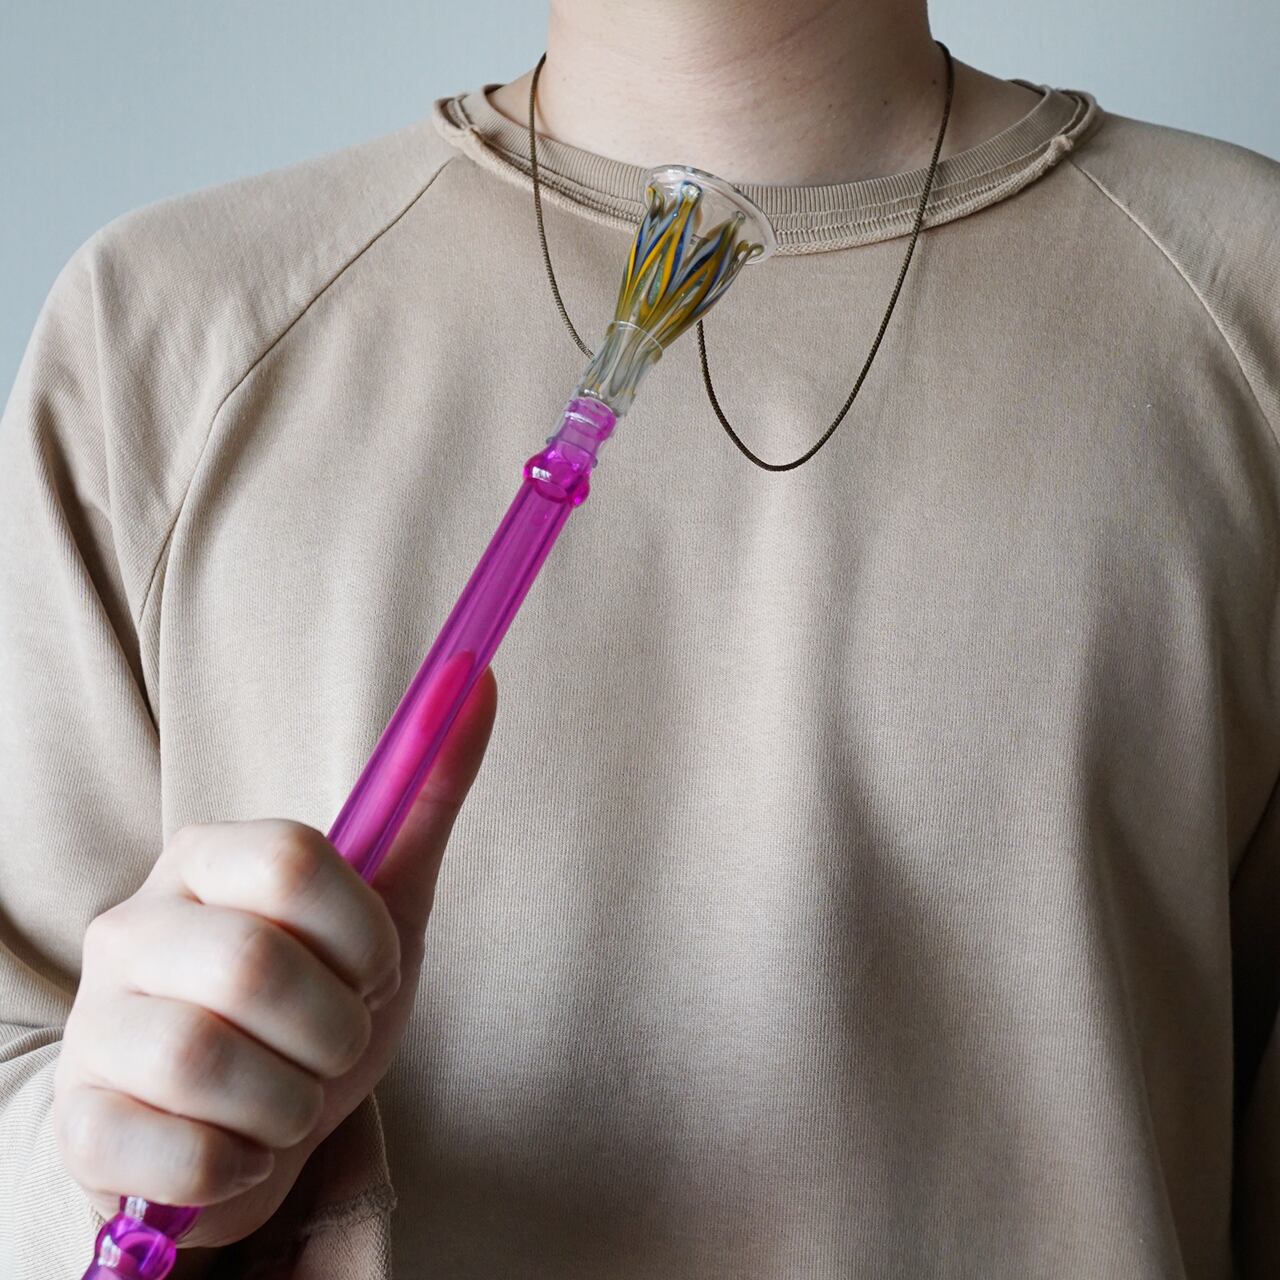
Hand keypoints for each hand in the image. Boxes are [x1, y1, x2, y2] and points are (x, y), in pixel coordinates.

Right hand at [53, 667, 497, 1248]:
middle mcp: (132, 928)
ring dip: (292, 1101)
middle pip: (252, 965)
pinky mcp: (80, 1127)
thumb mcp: (382, 902)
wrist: (241, 1120)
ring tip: (291, 1097)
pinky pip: (178, 1157)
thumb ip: (427, 796)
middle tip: (333, 1044)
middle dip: (334, 1027)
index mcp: (206, 859)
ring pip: (208, 1064)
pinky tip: (242, 1146)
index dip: (359, 932)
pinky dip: (243, 1164)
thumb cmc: (314, 1002)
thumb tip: (479, 678)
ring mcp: (94, 1028)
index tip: (372, 968)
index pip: (290, 859)